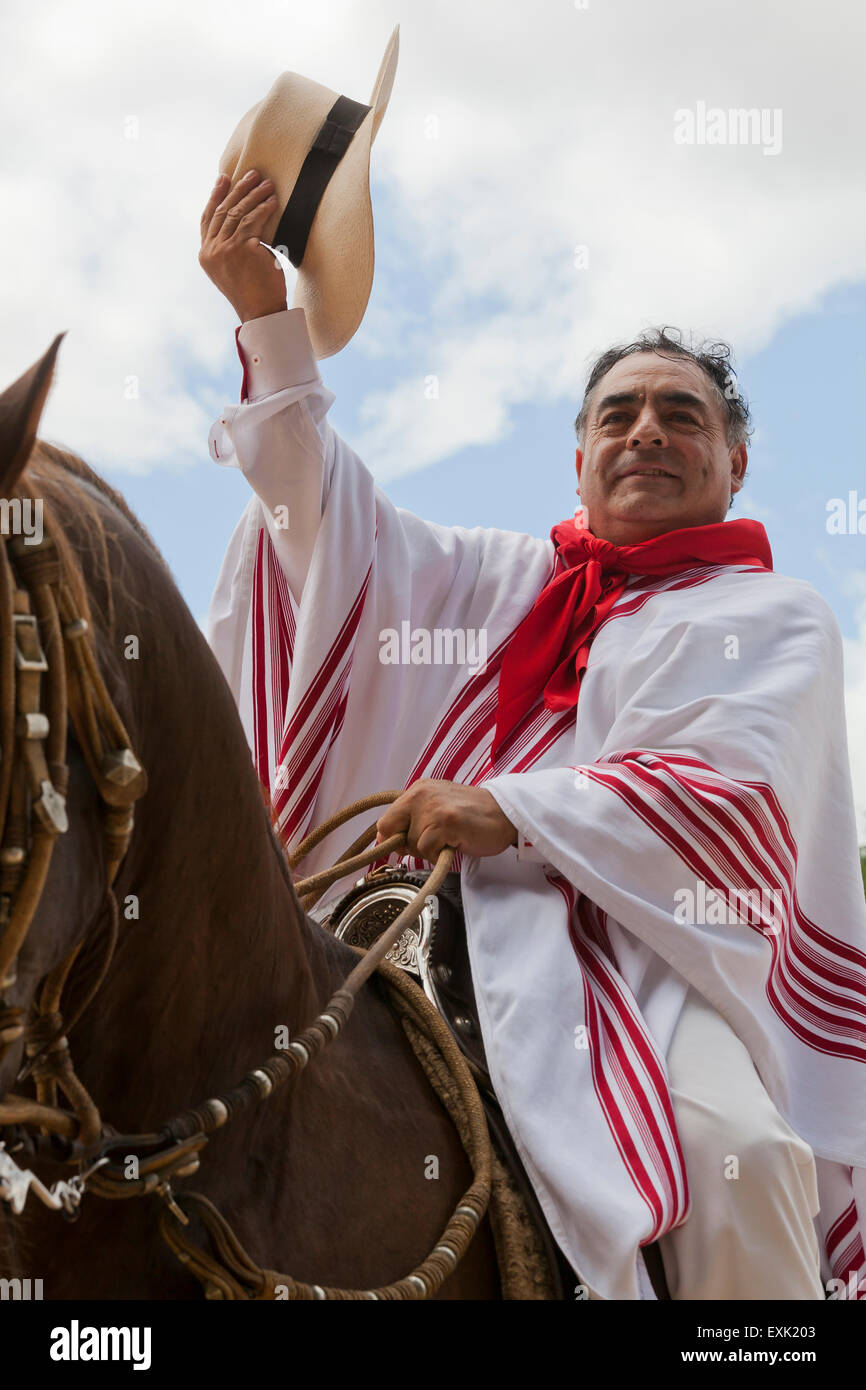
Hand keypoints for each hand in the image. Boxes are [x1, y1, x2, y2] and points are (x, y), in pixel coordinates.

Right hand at [199, 170, 287, 324]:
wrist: (261, 313)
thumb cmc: (253, 292)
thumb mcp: (233, 268)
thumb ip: (229, 247)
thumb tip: (241, 221)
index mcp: (206, 255)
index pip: (207, 219)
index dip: (215, 196)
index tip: (223, 179)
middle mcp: (211, 251)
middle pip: (223, 211)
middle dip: (238, 189)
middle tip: (252, 174)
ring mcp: (225, 249)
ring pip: (238, 213)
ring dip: (254, 195)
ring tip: (267, 184)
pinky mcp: (242, 248)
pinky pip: (253, 221)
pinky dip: (264, 209)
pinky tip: (272, 201)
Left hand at [375, 779, 517, 861]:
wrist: (506, 814)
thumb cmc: (473, 816)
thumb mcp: (438, 808)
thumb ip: (414, 818)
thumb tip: (384, 839)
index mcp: (418, 789)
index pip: (386, 820)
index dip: (393, 838)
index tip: (407, 844)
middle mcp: (421, 794)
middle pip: (390, 830)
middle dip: (407, 844)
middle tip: (431, 842)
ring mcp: (433, 808)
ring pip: (410, 844)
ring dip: (428, 850)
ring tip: (449, 839)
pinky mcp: (444, 822)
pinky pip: (426, 850)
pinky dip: (438, 854)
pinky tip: (454, 843)